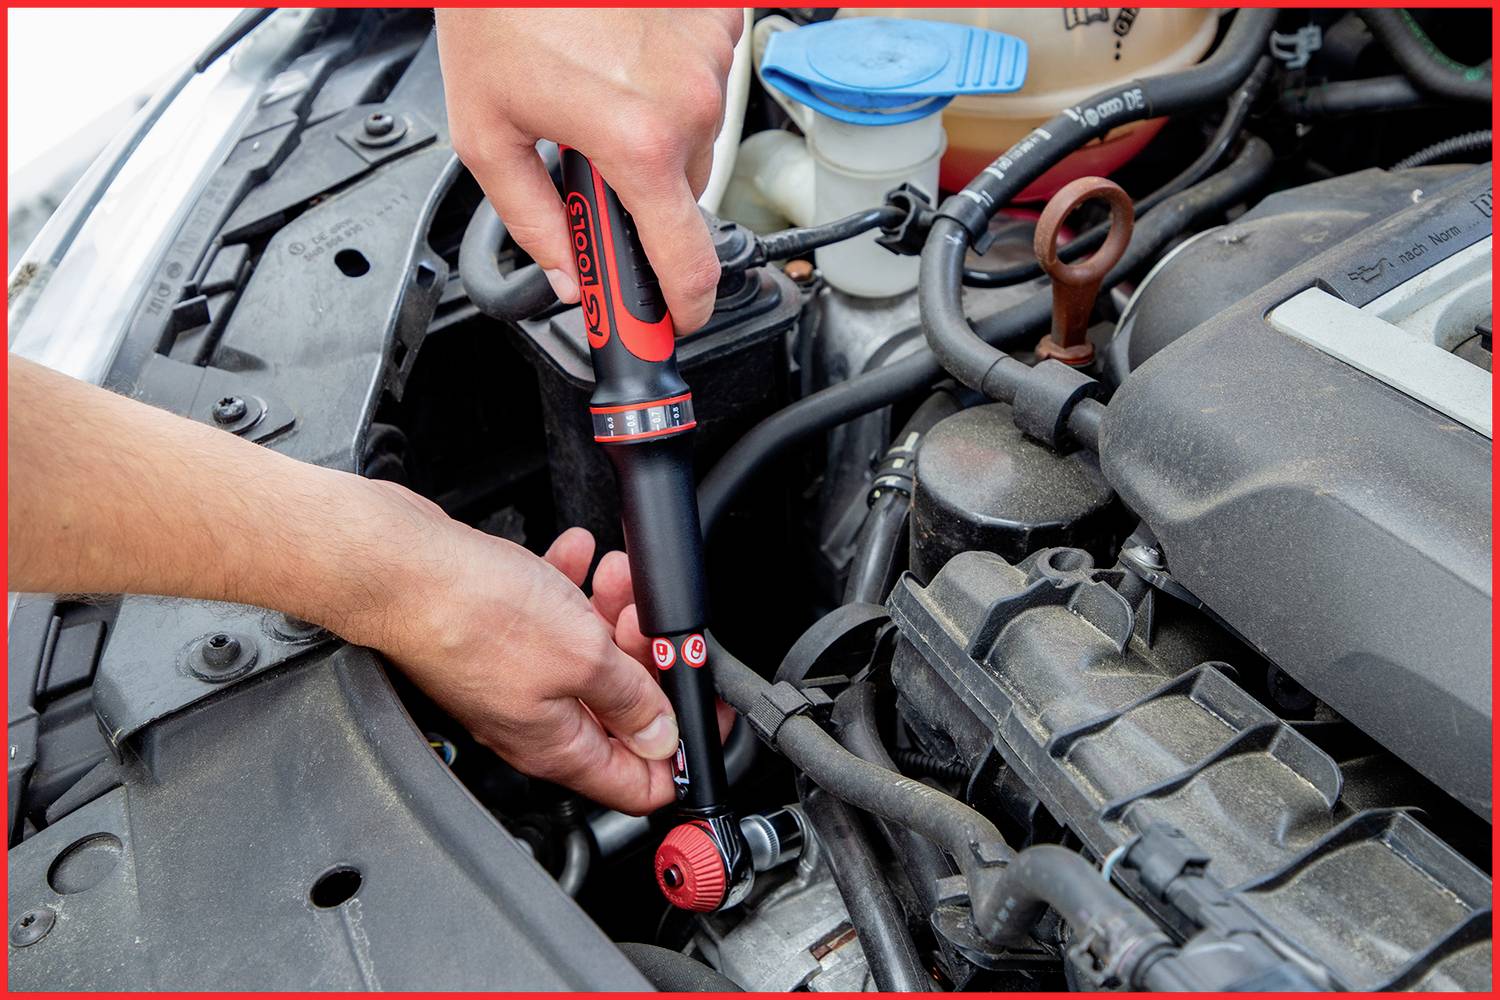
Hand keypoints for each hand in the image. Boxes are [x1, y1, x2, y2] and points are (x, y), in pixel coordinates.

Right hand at [341, 482, 685, 813]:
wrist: (396, 566)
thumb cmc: (472, 613)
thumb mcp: (581, 655)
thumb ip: (630, 698)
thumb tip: (663, 735)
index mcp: (556, 744)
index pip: (634, 784)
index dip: (679, 756)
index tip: (706, 715)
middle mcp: (533, 719)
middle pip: (617, 711)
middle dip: (649, 664)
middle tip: (657, 625)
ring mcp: (513, 676)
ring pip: (586, 656)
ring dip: (613, 615)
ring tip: (619, 576)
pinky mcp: (497, 634)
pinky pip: (551, 617)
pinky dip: (570, 589)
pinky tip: (576, 556)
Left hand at [436, 8, 742, 331]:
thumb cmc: (499, 10)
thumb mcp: (488, 133)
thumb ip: (534, 222)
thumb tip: (567, 275)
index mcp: (637, 143)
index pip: (688, 264)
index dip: (679, 308)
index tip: (671, 323)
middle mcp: (690, 103)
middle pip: (683, 197)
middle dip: (642, 197)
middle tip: (590, 162)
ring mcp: (711, 58)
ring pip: (694, 139)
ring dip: (653, 134)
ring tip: (596, 88)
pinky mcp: (718, 21)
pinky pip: (703, 82)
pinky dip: (667, 83)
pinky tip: (623, 56)